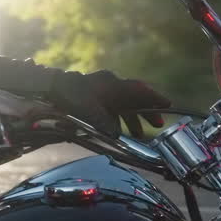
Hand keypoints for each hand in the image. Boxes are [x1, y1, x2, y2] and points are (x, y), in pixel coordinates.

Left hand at [47, 70, 170, 137]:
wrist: (51, 87)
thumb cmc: (72, 98)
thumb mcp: (92, 114)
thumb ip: (108, 125)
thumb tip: (117, 136)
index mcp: (114, 86)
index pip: (140, 91)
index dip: (155, 98)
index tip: (169, 105)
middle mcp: (110, 84)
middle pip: (134, 97)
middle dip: (145, 112)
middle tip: (157, 125)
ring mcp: (101, 88)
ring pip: (122, 103)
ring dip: (130, 118)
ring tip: (137, 134)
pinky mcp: (92, 93)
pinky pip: (110, 105)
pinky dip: (116, 117)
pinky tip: (116, 130)